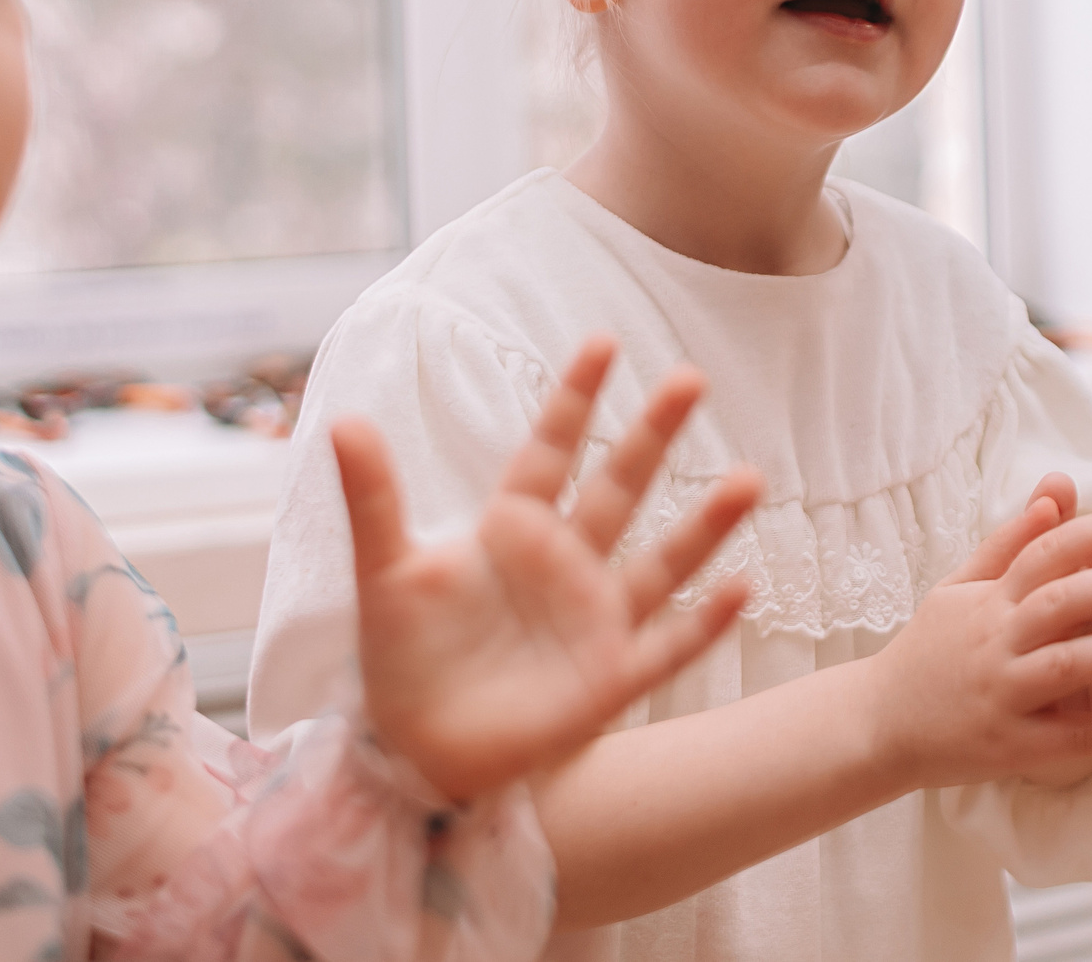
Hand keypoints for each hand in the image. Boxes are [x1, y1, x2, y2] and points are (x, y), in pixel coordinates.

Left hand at [335, 336, 762, 803]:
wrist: (415, 750)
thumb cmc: (402, 656)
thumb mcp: (385, 572)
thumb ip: (373, 498)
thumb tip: (342, 421)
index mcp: (513, 530)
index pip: (551, 450)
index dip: (576, 398)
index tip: (603, 341)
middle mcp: (565, 563)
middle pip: (619, 486)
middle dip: (654, 433)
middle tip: (691, 377)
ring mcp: (594, 619)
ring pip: (661, 561)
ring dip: (705, 524)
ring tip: (749, 479)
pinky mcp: (610, 677)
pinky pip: (668, 646)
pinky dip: (704, 622)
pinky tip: (742, 590)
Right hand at [862, 488, 1091, 790]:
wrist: (875, 724)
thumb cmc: (927, 652)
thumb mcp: (959, 587)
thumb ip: (1011, 541)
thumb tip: (1058, 491)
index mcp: (988, 598)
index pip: (1048, 553)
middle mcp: (995, 639)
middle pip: (1065, 602)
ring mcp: (1001, 692)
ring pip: (1070, 665)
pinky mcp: (1009, 744)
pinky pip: (1072, 736)